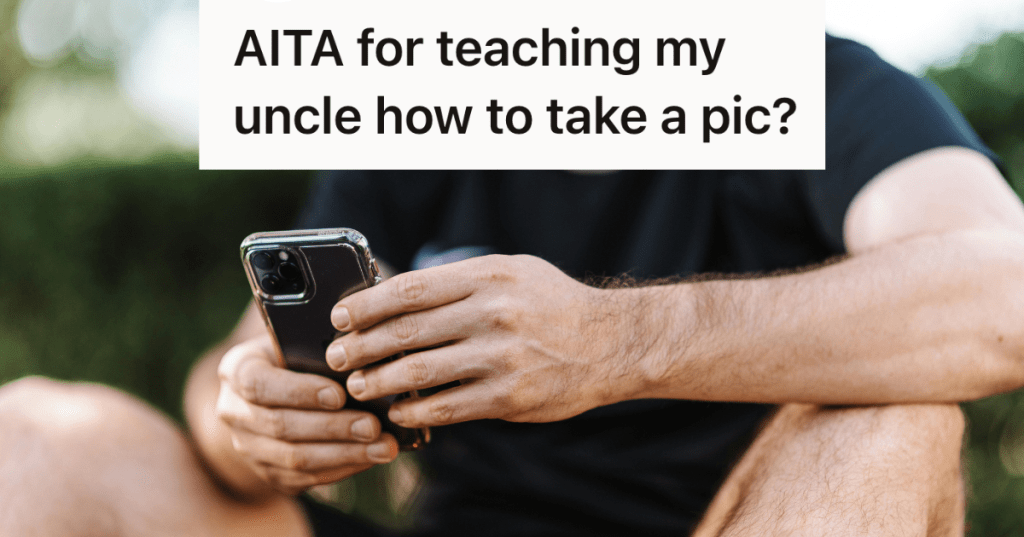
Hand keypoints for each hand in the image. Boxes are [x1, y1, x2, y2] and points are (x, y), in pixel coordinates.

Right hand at [215, 337, 397, 494]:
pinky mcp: (266, 472)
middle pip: (280, 426)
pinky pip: (304, 478)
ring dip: (344, 454)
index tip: (340, 395)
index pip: (259, 384)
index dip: (300, 392)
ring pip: (294, 459)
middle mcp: (233, 412)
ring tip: (383, 447)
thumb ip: (316, 348)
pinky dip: (342, 469)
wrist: (271, 393)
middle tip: (373, 426)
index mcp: (236, 371)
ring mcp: (247, 447)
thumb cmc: (293, 356)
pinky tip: (370, 458)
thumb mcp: (295, 341)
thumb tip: (361, 361)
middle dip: (332, 427)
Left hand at [326, 255, 642, 427]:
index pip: (409, 289)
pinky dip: (415, 410)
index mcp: (486, 276)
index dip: (365, 304)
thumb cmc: (552, 302)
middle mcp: (492, 313)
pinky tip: (397, 411)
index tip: (339, 316)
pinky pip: (448, 406)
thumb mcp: (512, 271)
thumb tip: (396, 291)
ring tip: (357, 386)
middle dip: (360, 346)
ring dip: (378, 382)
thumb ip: (460, 279)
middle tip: (334, 356)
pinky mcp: (510, 395)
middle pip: (405, 331)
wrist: (612, 342)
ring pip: (420, 371)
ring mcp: (501, 356)